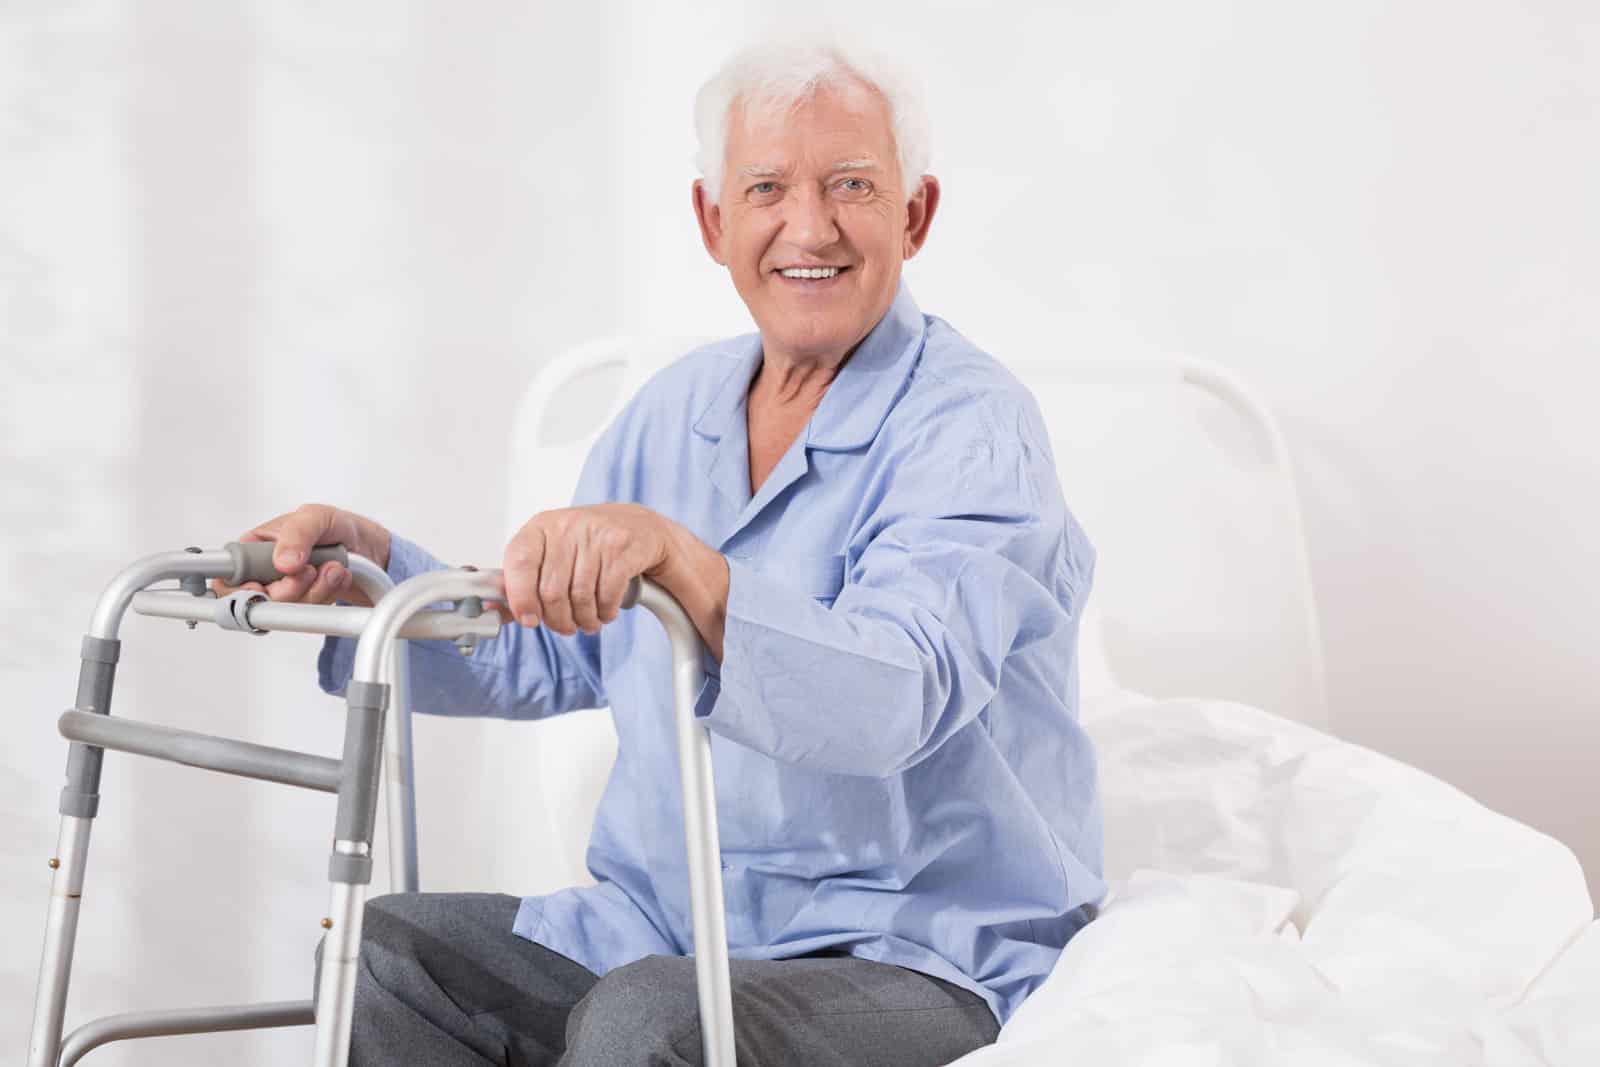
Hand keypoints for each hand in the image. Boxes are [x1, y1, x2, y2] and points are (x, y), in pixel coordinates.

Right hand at [210, 503, 391, 608]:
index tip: (257, 589)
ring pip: (286, 609)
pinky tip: (337, 576)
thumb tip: (283, 561)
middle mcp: (266, 571)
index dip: (237, 588)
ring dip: (314, 590)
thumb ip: (297, 534)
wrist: (370, 546)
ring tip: (332, 567)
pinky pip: (310, 613)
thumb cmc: (337, 525)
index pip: (228, 575)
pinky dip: (327, 594)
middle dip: (288, 589)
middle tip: (309, 571)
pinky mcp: (306, 603)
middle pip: (258, 598)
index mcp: (256, 546)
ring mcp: (287, 588)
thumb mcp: (316, 517)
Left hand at [499, 503, 673, 635]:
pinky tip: (605, 612)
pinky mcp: (622, 547)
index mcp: (541, 526)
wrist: (642, 528)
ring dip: (583, 620)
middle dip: (558, 620)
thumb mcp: (552, 554)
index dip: (520, 597)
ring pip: (580, 596)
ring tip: (587, 622)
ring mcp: (596, 535)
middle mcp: (567, 525)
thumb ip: (522, 582)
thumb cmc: (590, 545)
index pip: (519, 561)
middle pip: (551, 589)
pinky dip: (604, 613)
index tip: (528, 620)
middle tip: (565, 627)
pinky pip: (606, 594)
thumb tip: (493, 610)